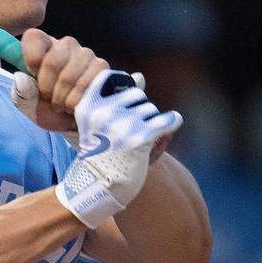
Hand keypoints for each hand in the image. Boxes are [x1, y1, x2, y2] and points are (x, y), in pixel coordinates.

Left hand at [11, 29, 110, 133]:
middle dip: (47, 89)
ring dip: (62, 98)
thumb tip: (22, 78)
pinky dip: (76, 100)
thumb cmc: (47, 108)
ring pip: (68, 76)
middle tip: (49, 100)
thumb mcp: (28, 105)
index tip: (33, 77)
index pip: (34, 38)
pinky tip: (74, 105)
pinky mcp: (101, 66)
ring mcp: (85, 54)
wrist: (72, 123)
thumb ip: (22, 93)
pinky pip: (86, 83)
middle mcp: (64, 45)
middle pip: (52, 62)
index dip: (31, 60)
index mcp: (42, 46)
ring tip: (61, 105)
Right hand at [55, 70, 181, 227]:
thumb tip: (139, 76)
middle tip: (133, 127)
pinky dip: (173, 120)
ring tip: (140, 137)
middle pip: (137, 95)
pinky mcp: (140, 138)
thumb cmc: (100, 152)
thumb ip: (117, 98)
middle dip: (140, 107)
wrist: (100, 186)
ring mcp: (121, 126)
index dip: (122, 84)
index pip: (109, 76)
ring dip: (151, 121)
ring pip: (151, 110)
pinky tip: (175, 121)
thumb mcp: (98, 123)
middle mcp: (102, 114)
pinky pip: (166, 120)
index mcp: (87, 107)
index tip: (125, 97)